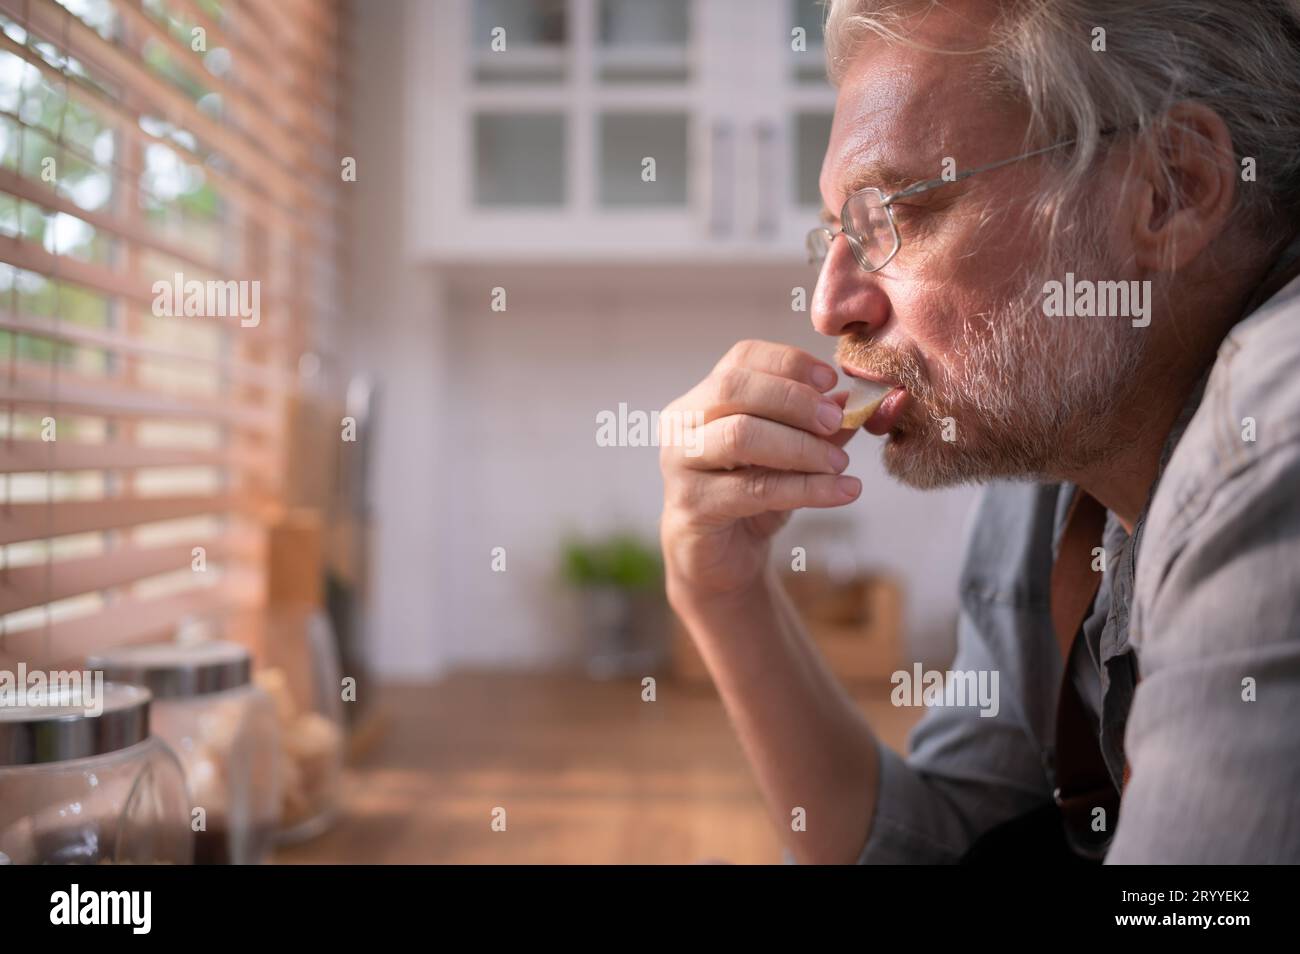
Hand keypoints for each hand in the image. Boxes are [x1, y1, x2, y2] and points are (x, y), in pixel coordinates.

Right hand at [659, 339, 861, 606]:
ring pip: (741, 435)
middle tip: (837, 419)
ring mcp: (681, 465)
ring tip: (841, 462)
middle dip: (794, 400)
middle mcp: (682, 424)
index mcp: (702, 399)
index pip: (741, 359)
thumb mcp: (787, 454)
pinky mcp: (693, 507)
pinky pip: (756, 490)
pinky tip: (843, 491)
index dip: (789, 362)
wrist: (720, 560)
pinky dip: (807, 488)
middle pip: (734, 388)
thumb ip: (815, 425)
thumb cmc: (749, 497)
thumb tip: (855, 397)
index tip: (831, 381)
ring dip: (800, 445)